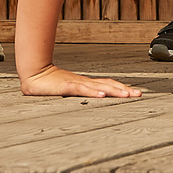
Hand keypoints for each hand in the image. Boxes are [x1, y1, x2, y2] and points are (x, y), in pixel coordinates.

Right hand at [20, 64, 141, 98]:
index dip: (122, 89)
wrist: (35, 74)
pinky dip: (93, 92)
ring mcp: (76, 83)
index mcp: (87, 84)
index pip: (109, 85)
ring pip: (98, 86)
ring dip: (114, 91)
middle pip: (108, 85)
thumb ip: (82, 93)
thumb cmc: (51, 85)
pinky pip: (81, 89)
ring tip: (126, 95)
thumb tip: (97, 98)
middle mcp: (85, 82)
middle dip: (124, 90)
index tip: (136, 93)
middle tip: (138, 94)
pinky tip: (101, 95)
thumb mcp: (70, 91)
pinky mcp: (66, 86)